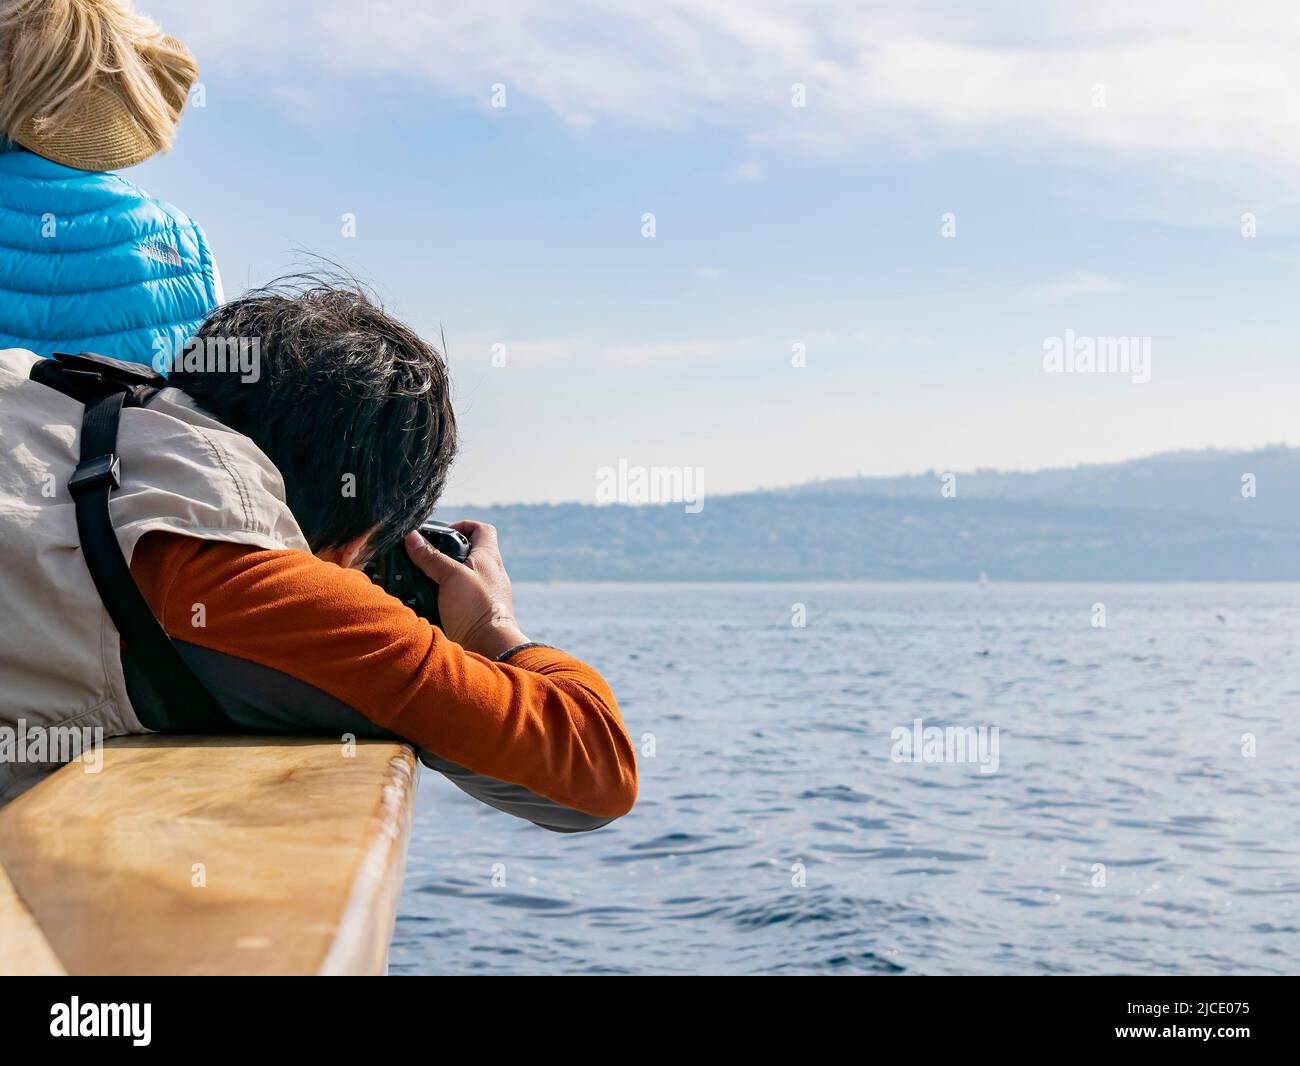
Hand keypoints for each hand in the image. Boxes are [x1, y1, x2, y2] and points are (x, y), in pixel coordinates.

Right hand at [404, 520, 528, 657]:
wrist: (490, 646)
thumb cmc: (477, 608)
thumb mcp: (450, 577)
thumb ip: (431, 557)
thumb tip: (411, 537)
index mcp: (489, 558)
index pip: (481, 529)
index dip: (463, 526)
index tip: (443, 533)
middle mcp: (490, 573)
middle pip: (469, 553)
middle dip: (447, 553)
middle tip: (427, 558)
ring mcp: (485, 593)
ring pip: (462, 576)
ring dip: (443, 576)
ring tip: (424, 580)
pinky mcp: (477, 611)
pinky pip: (460, 596)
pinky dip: (445, 595)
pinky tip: (431, 601)